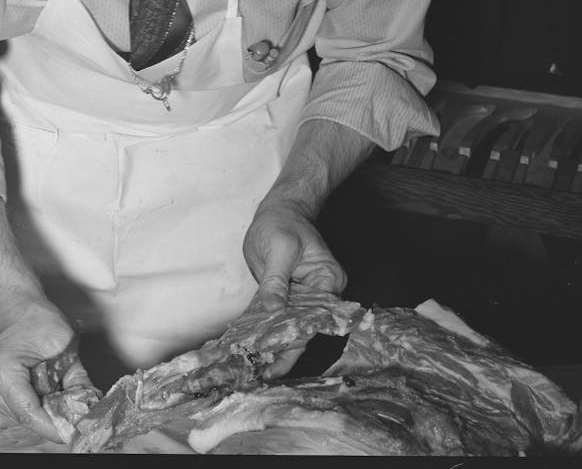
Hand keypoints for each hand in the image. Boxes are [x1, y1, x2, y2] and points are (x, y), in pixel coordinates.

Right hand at [0, 298, 96, 442]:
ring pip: (25, 417)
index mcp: (3, 372)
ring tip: (62, 390)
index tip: (76, 431)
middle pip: (27, 418)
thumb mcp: (64, 344)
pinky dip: (39, 404)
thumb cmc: (36, 317)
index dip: (54, 426)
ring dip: (47, 410)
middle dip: (55, 418)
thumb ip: (77, 378)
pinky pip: (21, 409)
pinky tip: (49, 390)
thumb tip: (91, 404)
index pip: (29, 413)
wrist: (16, 305)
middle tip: (80, 413)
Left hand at [242, 200, 346, 378]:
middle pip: (305, 328)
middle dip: (284, 351)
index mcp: (327, 279)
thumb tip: (273, 311)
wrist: (281, 208)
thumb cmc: (283, 221)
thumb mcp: (279, 247)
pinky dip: (269, 330)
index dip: (295, 343)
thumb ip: (276, 281)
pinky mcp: (290, 295)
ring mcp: (306, 295)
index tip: (275, 364)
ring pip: (292, 326)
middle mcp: (322, 292)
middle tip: (260, 373)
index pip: (314, 319)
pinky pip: (281, 316)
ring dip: (275, 344)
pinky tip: (253, 348)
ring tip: (255, 367)